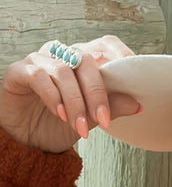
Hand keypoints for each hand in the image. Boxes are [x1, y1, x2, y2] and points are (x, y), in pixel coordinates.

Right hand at [0, 35, 142, 152]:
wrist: (29, 141)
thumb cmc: (60, 124)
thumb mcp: (92, 118)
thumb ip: (112, 107)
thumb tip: (138, 104)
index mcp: (84, 62)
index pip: (105, 45)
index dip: (120, 56)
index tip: (133, 80)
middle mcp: (62, 55)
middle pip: (85, 60)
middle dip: (97, 94)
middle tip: (103, 121)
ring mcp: (39, 61)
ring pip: (63, 71)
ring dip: (75, 103)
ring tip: (82, 128)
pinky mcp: (19, 72)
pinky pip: (38, 76)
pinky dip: (53, 97)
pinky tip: (61, 115)